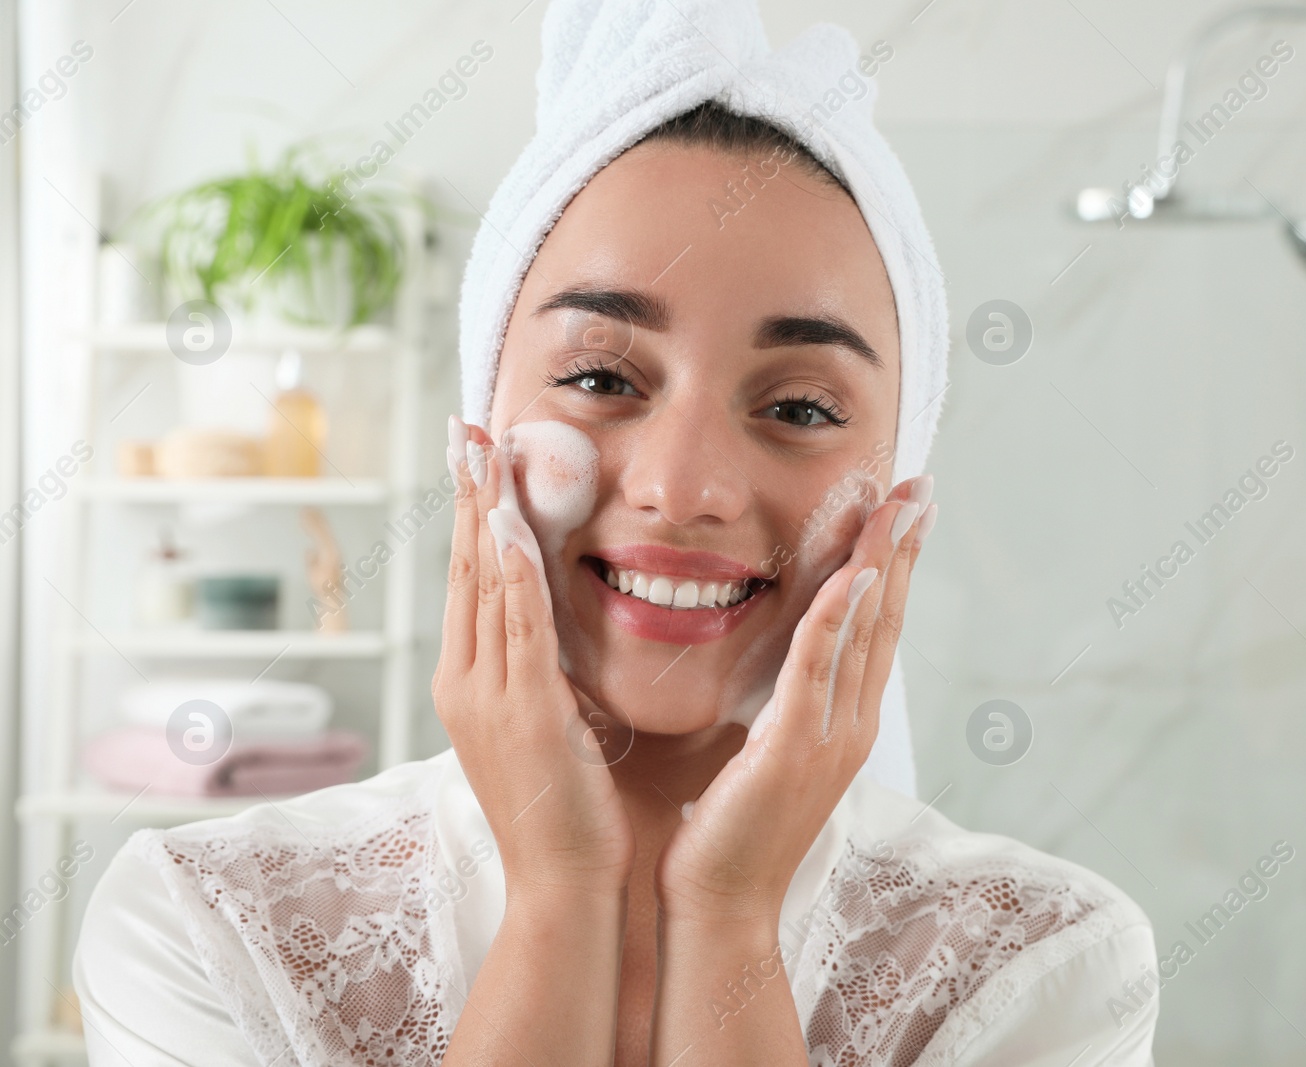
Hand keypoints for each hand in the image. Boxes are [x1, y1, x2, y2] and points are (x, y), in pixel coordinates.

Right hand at [432, 416, 634, 900]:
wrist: (563, 880)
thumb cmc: (564, 807)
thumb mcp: (548, 722)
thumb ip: (543, 671)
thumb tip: (555, 626)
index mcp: (469, 682)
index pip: (467, 578)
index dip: (469, 513)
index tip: (473, 456)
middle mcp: (465, 681)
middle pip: (462, 566)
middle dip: (465, 492)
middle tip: (465, 427)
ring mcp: (488, 695)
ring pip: (483, 583)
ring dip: (483, 509)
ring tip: (484, 449)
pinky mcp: (525, 709)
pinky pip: (517, 626)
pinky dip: (511, 572)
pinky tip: (507, 525)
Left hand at [653, 474, 934, 925]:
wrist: (723, 903)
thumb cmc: (732, 829)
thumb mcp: (766, 751)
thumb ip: (784, 702)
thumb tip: (784, 658)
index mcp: (845, 721)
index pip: (877, 628)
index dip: (894, 566)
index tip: (904, 511)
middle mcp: (852, 723)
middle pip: (886, 619)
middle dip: (903, 549)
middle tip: (920, 489)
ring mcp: (831, 736)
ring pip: (864, 633)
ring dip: (881, 564)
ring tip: (896, 507)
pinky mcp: (794, 747)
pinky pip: (818, 669)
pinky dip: (838, 619)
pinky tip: (851, 575)